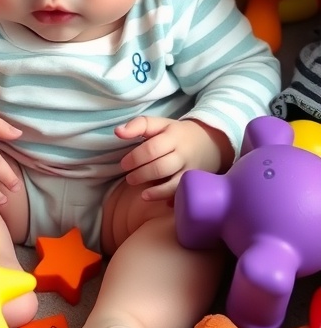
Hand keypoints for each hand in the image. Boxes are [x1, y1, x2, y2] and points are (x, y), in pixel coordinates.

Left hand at [116, 116, 232, 201]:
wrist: (210, 142)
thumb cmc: (176, 134)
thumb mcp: (160, 124)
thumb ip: (138, 125)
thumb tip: (117, 132)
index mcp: (173, 136)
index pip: (152, 148)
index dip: (135, 158)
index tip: (123, 164)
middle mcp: (184, 154)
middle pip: (162, 167)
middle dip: (143, 175)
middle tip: (129, 179)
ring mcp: (192, 170)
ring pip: (175, 184)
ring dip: (157, 192)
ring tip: (143, 195)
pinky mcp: (196, 183)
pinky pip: (185, 194)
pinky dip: (174, 200)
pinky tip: (163, 203)